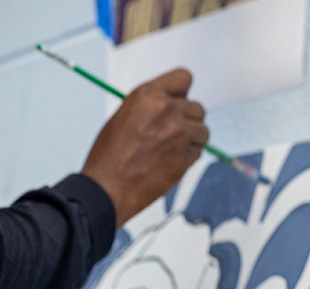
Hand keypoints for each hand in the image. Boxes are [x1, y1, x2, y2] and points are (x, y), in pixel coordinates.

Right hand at [81, 68, 209, 226]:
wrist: (107, 189)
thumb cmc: (109, 157)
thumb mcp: (124, 116)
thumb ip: (151, 106)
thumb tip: (173, 105)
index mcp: (148, 95)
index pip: (183, 78)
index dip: (181, 93)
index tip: (177, 102)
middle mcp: (167, 110)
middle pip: (197, 108)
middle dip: (186, 120)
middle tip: (170, 134)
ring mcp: (178, 134)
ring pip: (202, 131)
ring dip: (190, 140)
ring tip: (169, 150)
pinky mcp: (184, 157)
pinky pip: (198, 152)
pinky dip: (187, 157)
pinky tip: (168, 163)